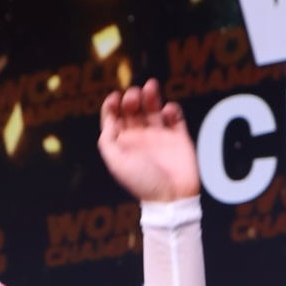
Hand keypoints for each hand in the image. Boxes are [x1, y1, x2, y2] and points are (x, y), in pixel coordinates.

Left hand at [98, 81, 199, 202]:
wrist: (171, 197)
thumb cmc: (142, 183)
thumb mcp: (116, 162)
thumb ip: (107, 140)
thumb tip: (110, 120)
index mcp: (123, 144)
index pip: (114, 118)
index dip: (112, 105)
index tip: (115, 98)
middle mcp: (140, 138)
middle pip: (133, 109)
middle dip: (132, 98)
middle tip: (134, 98)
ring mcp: (160, 136)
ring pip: (153, 108)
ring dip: (151, 95)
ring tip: (151, 87)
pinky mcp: (178, 137)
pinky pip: (175, 116)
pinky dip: (171, 109)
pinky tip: (167, 112)